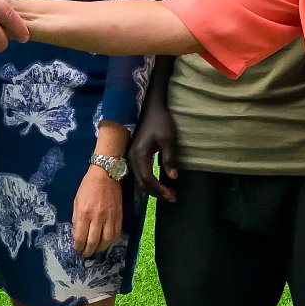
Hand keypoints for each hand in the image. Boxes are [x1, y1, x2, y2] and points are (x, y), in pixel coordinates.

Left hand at [72, 165, 123, 255]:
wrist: (105, 174)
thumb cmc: (88, 186)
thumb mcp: (76, 201)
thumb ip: (76, 218)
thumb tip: (77, 233)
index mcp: (84, 212)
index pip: (81, 237)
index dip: (78, 247)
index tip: (77, 249)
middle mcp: (97, 217)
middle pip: (93, 242)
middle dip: (88, 251)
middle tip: (86, 253)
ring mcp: (110, 217)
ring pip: (106, 241)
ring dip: (100, 249)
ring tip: (96, 250)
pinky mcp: (119, 216)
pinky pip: (116, 234)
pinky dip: (111, 242)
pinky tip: (107, 243)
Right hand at [127, 87, 178, 201]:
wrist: (151, 108)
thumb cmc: (161, 121)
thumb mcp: (168, 139)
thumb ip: (169, 159)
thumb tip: (173, 178)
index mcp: (139, 154)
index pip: (148, 179)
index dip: (160, 190)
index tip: (172, 195)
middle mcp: (132, 158)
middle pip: (142, 182)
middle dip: (157, 192)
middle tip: (172, 198)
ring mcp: (131, 156)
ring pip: (139, 180)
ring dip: (153, 188)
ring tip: (168, 192)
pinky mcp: (133, 155)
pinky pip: (139, 174)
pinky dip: (148, 182)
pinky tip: (159, 183)